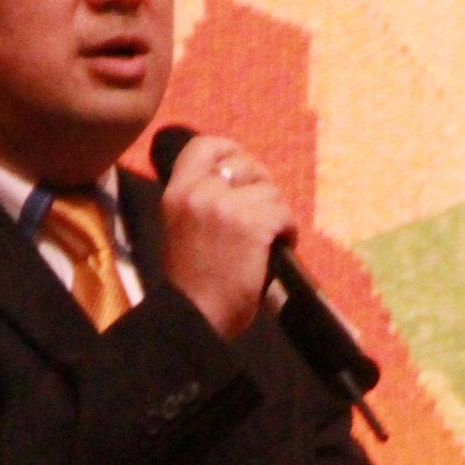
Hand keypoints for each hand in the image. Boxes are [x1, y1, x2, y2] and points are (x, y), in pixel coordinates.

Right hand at [159, 133, 295, 339]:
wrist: (194, 319)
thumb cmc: (194, 285)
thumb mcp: (183, 230)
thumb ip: (202, 202)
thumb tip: (242, 181)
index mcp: (176, 193)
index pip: (204, 145)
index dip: (230, 151)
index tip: (244, 172)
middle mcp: (198, 192)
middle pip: (244, 164)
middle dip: (260, 187)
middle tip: (263, 215)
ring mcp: (225, 206)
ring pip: (269, 191)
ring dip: (276, 215)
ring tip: (268, 241)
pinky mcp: (252, 224)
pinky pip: (284, 213)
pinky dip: (288, 232)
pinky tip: (279, 248)